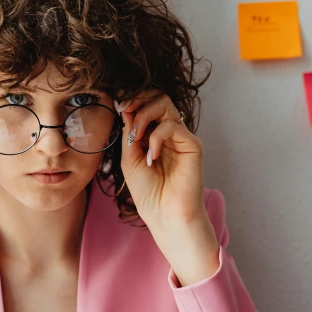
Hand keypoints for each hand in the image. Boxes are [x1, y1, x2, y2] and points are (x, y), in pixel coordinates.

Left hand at [114, 90, 207, 228]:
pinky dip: (156, 137)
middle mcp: (169, 132)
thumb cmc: (148, 192)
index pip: (147, 104)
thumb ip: (129, 132)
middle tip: (125, 110)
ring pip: (165, 104)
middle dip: (138, 100)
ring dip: (144, 115)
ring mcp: (181, 137)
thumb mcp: (129, 158)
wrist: (165, 215)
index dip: (132, 100)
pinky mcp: (192, 144)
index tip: (118, 106)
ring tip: (136, 137)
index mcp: (154, 135)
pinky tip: (152, 156)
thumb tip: (125, 107)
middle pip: (158, 97)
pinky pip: (171, 126)